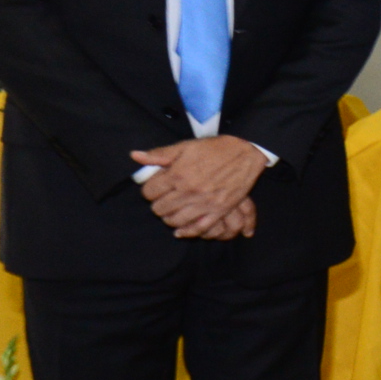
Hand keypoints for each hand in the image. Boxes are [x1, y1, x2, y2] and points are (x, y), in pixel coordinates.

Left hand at [131, 136, 268, 236]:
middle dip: (158, 204)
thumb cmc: (214, 148)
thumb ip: (159, 154)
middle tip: (164, 199)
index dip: (149, 190)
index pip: (149, 192)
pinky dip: (186, 232)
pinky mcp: (218, 211)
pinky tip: (180, 230)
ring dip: (169, 218)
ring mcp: (204, 203)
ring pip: (175, 220)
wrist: (245, 153)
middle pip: (159, 209)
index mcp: (177, 174)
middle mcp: (188, 191)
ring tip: (172, 211)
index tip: (155, 188)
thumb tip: (135, 156)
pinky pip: (198, 228)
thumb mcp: (185, 146)